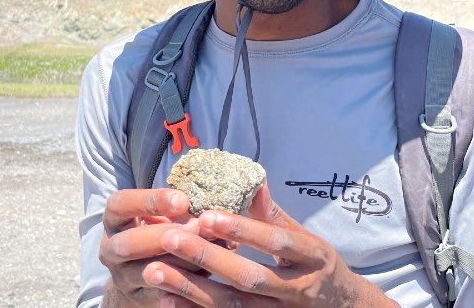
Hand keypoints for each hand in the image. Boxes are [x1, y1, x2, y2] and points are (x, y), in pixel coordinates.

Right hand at [100, 188, 206, 306]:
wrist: (142, 274)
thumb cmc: (157, 231)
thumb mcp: (158, 216)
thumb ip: (176, 210)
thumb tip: (206, 207)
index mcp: (114, 220)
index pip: (119, 205)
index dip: (149, 200)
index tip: (183, 200)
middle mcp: (110, 248)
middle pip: (127, 244)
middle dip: (162, 236)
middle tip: (195, 227)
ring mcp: (122, 276)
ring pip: (144, 272)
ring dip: (177, 259)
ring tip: (203, 249)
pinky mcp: (138, 297)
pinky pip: (160, 292)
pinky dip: (182, 281)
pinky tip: (203, 271)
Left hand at [142, 180, 397, 306]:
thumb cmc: (316, 268)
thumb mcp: (306, 239)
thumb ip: (273, 215)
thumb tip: (250, 179)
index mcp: (312, 258)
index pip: (277, 241)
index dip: (244, 230)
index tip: (207, 215)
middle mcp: (300, 290)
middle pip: (250, 278)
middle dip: (208, 259)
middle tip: (170, 239)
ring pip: (234, 307)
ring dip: (192, 290)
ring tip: (156, 270)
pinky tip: (166, 300)